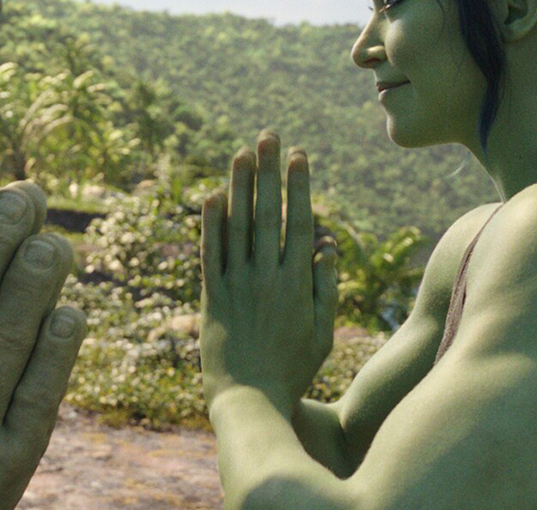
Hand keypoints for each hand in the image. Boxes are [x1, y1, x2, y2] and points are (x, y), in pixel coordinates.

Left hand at [200, 131, 337, 415]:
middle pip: (266, 214)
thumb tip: (326, 243)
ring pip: (236, 226)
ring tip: (241, 153)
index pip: (298, 222)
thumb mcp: (322, 332)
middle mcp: (265, 277)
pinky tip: (211, 196)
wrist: (248, 400)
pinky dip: (210, 224)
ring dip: (239, 187)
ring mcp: (235, 285)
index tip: (299, 156)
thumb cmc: (292, 369)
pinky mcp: (212, 297)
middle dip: (268, 172)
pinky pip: (210, 253)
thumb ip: (325, 286)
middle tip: (269, 137)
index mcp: (296, 284)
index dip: (298, 186)